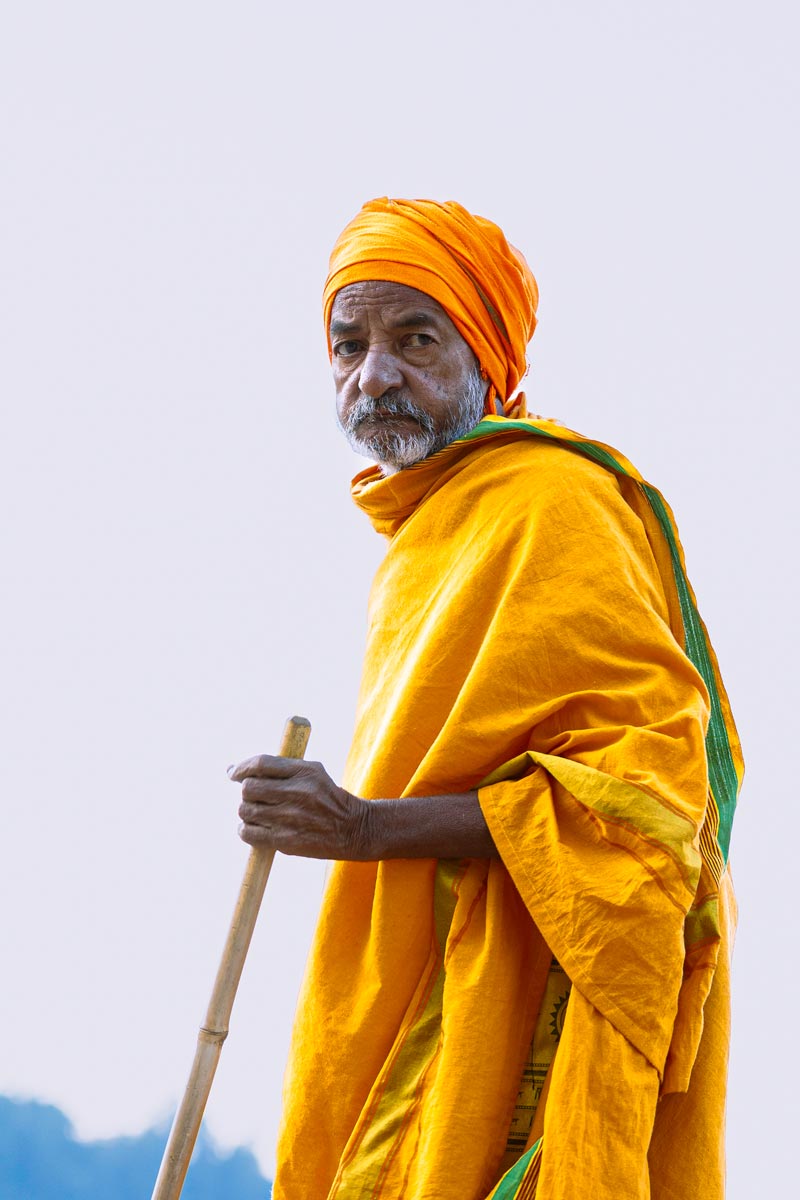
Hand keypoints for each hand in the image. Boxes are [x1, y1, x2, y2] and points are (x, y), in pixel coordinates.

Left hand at [228, 755, 370, 859]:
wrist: (352, 829)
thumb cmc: (327, 798)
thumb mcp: (313, 772)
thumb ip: (280, 767)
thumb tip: (234, 770)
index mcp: (304, 772)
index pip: (261, 764)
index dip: (242, 767)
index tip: (234, 773)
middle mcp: (296, 793)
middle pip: (249, 787)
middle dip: (247, 790)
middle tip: (256, 795)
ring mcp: (289, 818)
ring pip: (245, 810)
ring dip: (247, 810)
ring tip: (260, 812)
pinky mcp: (284, 840)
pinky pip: (248, 832)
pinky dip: (246, 829)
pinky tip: (256, 827)